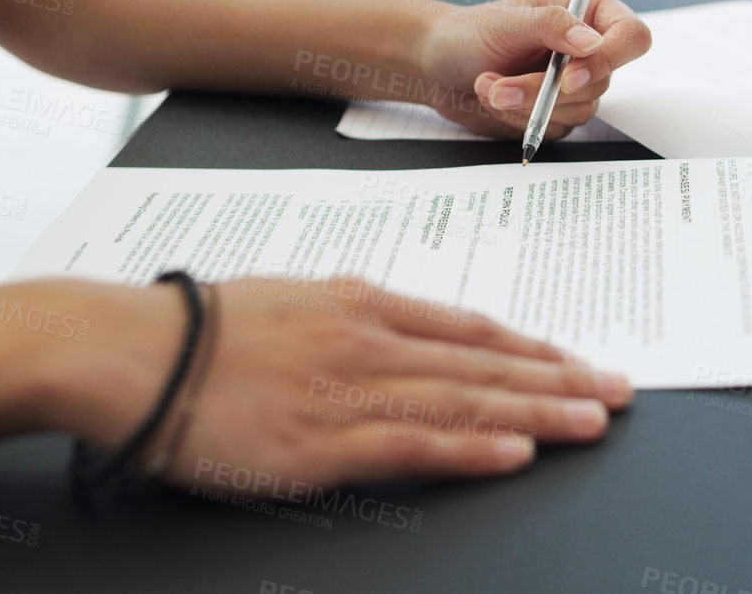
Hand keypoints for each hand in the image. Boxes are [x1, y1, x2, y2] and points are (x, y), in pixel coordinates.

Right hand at [72, 277, 631, 491]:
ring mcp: (350, 390)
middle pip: (485, 362)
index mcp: (362, 302)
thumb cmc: (200, 327)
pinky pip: (415, 444)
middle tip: (619, 391)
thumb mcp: (293, 299)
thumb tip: (401, 330)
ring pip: (465, 400)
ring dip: (538, 410)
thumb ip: (352, 314)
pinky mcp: (323, 443)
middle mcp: (369, 339)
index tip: (576, 359)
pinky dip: (472, 448)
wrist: (131, 350)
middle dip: (560, 378)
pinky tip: (516, 452)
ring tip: (594, 419)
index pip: (469, 327)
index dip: (530, 347)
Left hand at [413, 0, 651, 139]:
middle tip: (500, 86)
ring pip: (578, 111)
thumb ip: (551, 26)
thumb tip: (592, 43)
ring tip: (488, 85)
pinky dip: (519, 120)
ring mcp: (574, 84)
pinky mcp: (557, 113)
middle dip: (544, 90)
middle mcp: (588, 49)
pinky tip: (493, 98)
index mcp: (588, 11)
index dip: (609, 59)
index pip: (631, 36)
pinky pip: (555, 128)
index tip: (568, 76)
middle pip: (600, 81)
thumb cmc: (470, 31)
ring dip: (526, 105)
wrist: (438, 64)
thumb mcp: (507, 22)